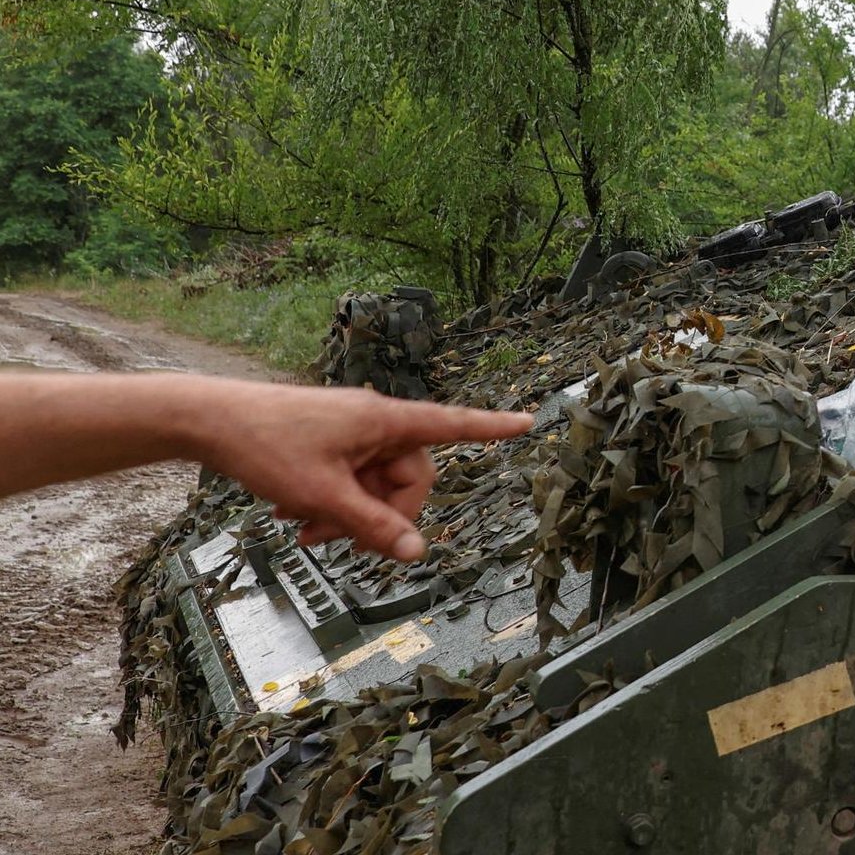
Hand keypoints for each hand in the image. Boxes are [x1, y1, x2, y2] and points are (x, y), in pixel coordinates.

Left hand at [189, 381, 533, 561]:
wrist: (207, 421)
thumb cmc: (264, 444)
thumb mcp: (322, 495)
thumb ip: (373, 526)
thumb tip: (418, 553)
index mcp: (384, 420)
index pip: (452, 423)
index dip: (491, 427)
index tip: (528, 421)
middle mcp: (374, 422)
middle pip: (409, 477)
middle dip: (381, 516)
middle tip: (339, 542)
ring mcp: (351, 433)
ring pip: (375, 485)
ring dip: (350, 517)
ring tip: (307, 533)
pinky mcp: (329, 443)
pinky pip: (351, 480)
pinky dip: (333, 504)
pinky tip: (299, 518)